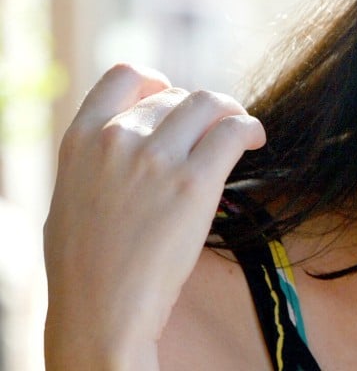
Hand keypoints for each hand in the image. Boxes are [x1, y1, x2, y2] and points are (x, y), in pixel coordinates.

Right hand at [43, 64, 264, 369]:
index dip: (156, 81)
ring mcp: (156, 158)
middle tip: (212, 134)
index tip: (173, 95)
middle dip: (199, 112)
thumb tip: (128, 136)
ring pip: (210, 103)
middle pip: (177, 95)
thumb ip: (98, 158)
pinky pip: (234, 131)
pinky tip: (255, 141)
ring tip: (240, 130)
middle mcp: (117, 139)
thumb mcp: (71, 195)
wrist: (101, 309)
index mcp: (81, 139)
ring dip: (230, 112)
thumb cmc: (85, 265)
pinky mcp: (194, 182)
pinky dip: (250, 129)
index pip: (124, 76)